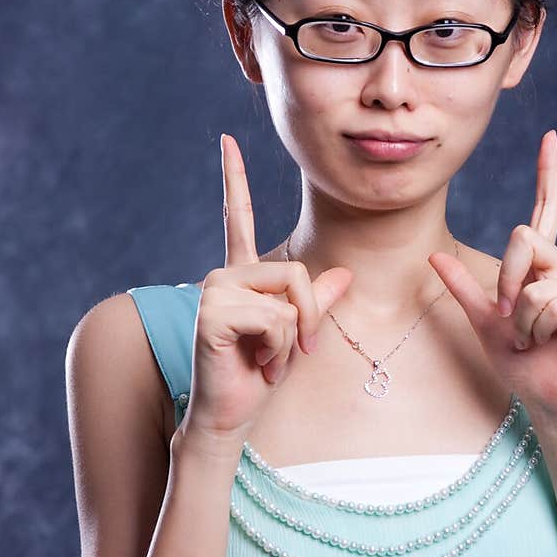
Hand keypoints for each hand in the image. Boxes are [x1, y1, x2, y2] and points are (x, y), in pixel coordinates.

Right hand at [177, 134, 353, 454]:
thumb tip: (342, 274)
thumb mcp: (298, 336)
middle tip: (293, 353)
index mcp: (241, 274)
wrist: (231, 416)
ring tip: (266, 360)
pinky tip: (254, 363)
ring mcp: (214, 289)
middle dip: (309, 319)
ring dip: (291, 340)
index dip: (233, 178)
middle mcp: (224, 274)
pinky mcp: (213, 312)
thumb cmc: (259, 377)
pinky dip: (276, 349)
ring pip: (289, 298)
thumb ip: (316, 302)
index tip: (226, 139)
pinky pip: (275, 319)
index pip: (237, 217)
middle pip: (297, 273)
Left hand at [427, 130, 556, 428]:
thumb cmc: (525, 366)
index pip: (545, 211)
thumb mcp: (485, 323)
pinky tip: (553, 342)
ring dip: (523, 319)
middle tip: (511, 319)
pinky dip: (542, 328)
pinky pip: (556, 301)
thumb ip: (463, 288)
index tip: (550, 137)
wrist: (549, 402)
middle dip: (506, 281)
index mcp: (543, 268)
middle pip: (524, 238)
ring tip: (535, 339)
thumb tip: (433, 255)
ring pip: (537, 280)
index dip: (548, 175)